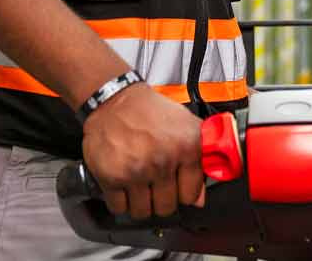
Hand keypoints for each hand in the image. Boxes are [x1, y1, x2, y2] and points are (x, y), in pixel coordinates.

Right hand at [81, 83, 206, 219]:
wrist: (115, 100)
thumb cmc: (150, 112)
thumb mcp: (186, 126)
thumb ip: (200, 160)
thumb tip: (199, 199)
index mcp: (187, 147)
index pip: (190, 195)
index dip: (183, 193)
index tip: (177, 187)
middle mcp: (163, 160)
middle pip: (166, 207)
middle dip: (161, 200)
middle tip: (155, 186)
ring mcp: (136, 170)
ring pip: (143, 212)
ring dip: (141, 203)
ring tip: (139, 186)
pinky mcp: (111, 176)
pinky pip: (119, 208)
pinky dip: (120, 202)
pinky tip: (123, 186)